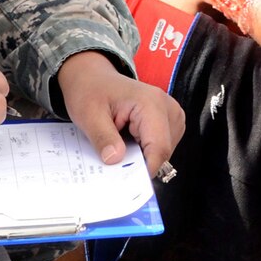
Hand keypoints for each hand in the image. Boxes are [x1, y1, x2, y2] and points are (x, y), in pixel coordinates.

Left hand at [55, 50, 182, 169]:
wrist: (93, 77)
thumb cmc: (91, 91)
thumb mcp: (89, 115)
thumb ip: (103, 138)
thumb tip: (116, 159)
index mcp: (151, 103)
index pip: (159, 148)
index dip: (145, 170)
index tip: (127, 183)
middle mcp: (168, 107)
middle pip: (163, 151)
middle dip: (141, 163)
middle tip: (115, 160)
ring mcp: (171, 114)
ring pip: (164, 151)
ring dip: (143, 156)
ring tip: (120, 144)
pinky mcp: (169, 120)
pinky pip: (162, 145)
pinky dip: (145, 150)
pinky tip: (129, 142)